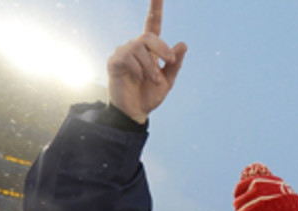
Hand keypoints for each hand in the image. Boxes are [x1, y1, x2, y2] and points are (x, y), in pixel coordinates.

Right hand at [107, 0, 187, 123]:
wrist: (136, 113)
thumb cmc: (149, 95)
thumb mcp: (168, 80)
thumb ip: (174, 64)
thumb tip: (183, 44)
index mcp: (150, 49)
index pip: (152, 24)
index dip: (155, 8)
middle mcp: (135, 47)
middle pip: (148, 36)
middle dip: (162, 48)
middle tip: (169, 63)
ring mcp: (123, 53)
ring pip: (139, 48)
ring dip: (150, 65)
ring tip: (153, 80)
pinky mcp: (114, 62)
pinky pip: (127, 57)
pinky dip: (137, 69)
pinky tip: (138, 79)